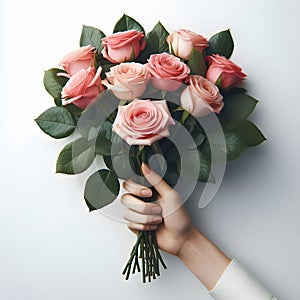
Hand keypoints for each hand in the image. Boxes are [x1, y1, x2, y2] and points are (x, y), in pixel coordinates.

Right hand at [121, 163, 229, 289]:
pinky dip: (143, 227)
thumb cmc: (179, 217)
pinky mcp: (136, 227)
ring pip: (127, 213)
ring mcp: (137, 214)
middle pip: (125, 198)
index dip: (135, 188)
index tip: (149, 193)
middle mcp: (141, 201)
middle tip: (157, 209)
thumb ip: (156, 180)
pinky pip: (129, 224)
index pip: (129, 184)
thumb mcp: (171, 195)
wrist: (181, 238)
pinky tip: (153, 227)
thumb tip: (144, 165)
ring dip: (145, 218)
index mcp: (148, 191)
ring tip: (158, 220)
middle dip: (142, 207)